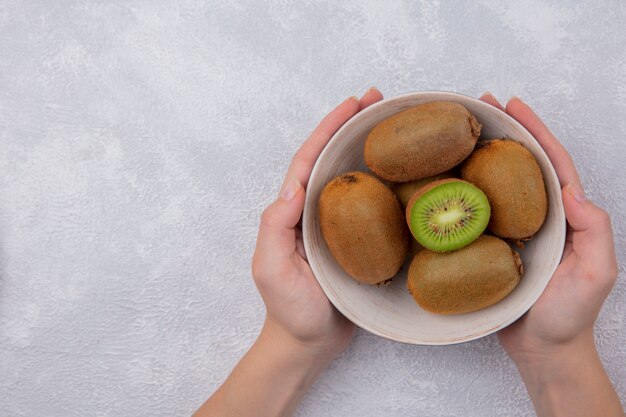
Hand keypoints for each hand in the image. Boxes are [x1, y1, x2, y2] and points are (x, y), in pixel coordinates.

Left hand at [252, 88, 383, 360]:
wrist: (309, 344)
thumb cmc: (289, 310)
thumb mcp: (270, 268)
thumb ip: (275, 227)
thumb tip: (292, 185)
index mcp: (294, 211)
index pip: (310, 160)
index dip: (329, 129)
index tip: (352, 105)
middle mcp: (315, 211)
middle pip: (333, 158)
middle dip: (353, 126)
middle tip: (381, 100)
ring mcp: (337, 225)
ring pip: (355, 177)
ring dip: (372, 148)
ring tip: (399, 125)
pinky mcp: (358, 241)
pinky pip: (373, 205)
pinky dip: (388, 183)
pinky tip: (409, 173)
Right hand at [479, 93, 622, 415]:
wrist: (543, 349)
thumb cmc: (569, 316)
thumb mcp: (597, 275)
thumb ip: (595, 233)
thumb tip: (573, 192)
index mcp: (566, 216)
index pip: (552, 163)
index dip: (534, 131)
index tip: (512, 106)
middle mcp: (540, 217)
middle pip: (523, 164)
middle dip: (506, 131)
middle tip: (481, 107)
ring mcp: (515, 230)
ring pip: (499, 183)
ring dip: (482, 155)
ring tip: (459, 133)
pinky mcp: (492, 246)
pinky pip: (478, 211)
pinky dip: (464, 190)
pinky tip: (446, 180)